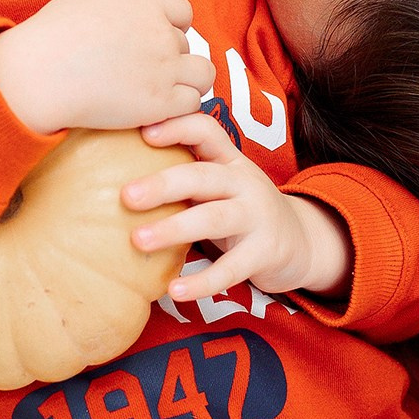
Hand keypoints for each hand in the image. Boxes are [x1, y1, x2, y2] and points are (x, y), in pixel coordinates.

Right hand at [0, 0, 214, 134]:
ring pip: (203, 75)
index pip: (184, 12)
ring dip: (188, 84)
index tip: (155, 42)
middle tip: (147, 75)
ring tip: (164, 95)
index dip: (173, 27)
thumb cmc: (49, 37)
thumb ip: (110, 0)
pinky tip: (157, 114)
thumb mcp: (80, 0)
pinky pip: (192, 104)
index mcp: (145, 6)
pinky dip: (179, 110)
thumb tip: (117, 5)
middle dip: (172, 59)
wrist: (37, 77)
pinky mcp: (160, 103)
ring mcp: (164, 70)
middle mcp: (161, 35)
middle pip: (188, 46)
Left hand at [122, 113, 352, 299]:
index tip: (143, 133)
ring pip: (214, 218)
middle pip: (203, 176)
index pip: (207, 131)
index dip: (178, 127)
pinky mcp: (264, 253)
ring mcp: (258, 217)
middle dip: (164, 184)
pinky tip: (174, 290)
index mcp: (230, 161)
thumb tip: (115, 175)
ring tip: (138, 241)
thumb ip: (185, 178)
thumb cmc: (243, 211)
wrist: (302, 243)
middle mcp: (245, 183)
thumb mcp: (221, 186)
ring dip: (175, 228)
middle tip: (126, 196)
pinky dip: (202, 281)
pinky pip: (231, 268)